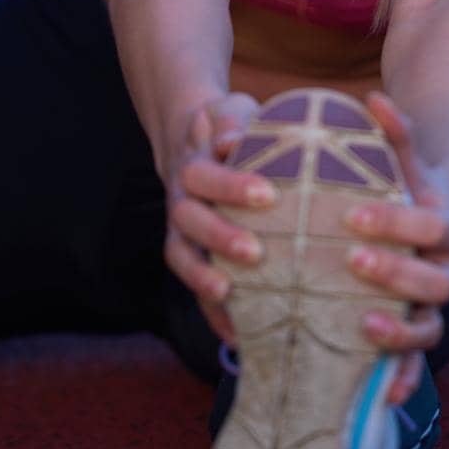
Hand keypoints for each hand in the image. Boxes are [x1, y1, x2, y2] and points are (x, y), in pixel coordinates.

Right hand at [161, 92, 275, 344]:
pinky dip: (212, 315)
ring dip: (203, 278)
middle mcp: (181, 199)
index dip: (231, 185)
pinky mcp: (190, 257)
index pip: (204, 174)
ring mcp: (181, 231)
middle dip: (220, 237)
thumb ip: (233, 120)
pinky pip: (193, 289)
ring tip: (231, 297)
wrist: (195, 141)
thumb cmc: (232, 127)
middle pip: (189, 220)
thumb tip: (231, 140)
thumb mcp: (232, 110)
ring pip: (181, 257)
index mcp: (194, 163)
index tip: (267, 194)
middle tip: (257, 252)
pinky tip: (239, 338)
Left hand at [345, 91, 448, 406]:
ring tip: (361, 326)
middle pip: (439, 282)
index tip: (356, 216)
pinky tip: (378, 398)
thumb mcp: (395, 162)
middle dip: (397, 275)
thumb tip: (374, 97)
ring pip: (432, 328)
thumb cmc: (397, 188)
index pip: (435, 227)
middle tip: (352, 262)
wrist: (415, 225)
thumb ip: (392, 133)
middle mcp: (447, 271)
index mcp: (446, 226)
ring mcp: (432, 308)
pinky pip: (415, 367)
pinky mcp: (413, 337)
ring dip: (401, 333)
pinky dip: (402, 383)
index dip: (400, 224)